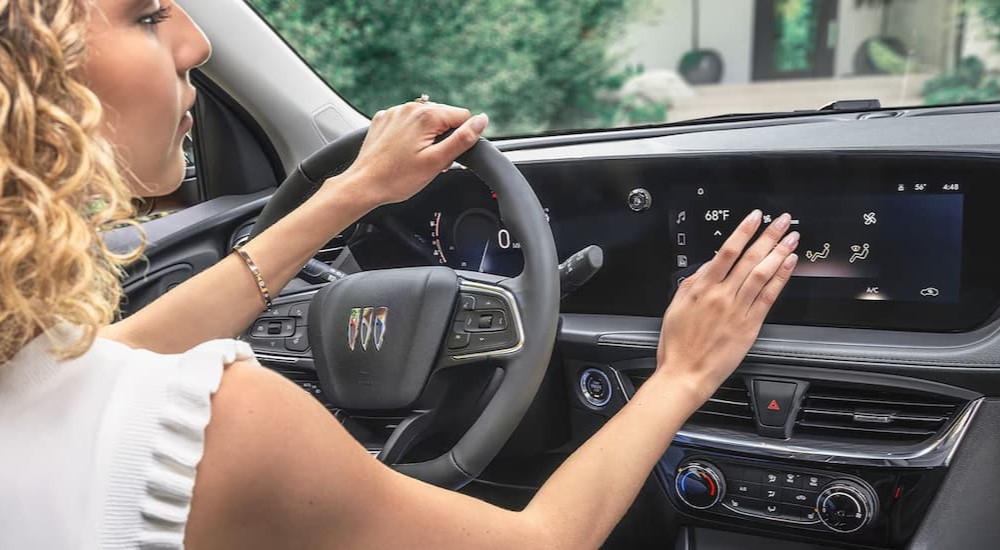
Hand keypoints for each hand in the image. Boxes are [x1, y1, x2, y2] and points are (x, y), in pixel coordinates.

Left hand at [335, 101, 488, 207]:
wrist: (363, 185)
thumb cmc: (397, 178)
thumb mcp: (437, 162)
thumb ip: (463, 138)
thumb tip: (482, 120)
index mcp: (427, 116)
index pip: (463, 116)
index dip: (461, 138)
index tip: (446, 155)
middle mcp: (411, 107)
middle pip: (445, 116)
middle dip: (444, 136)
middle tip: (430, 160)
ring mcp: (395, 112)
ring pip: (426, 119)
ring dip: (428, 135)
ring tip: (415, 157)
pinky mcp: (384, 119)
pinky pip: (407, 122)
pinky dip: (410, 134)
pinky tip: (402, 152)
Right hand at [655, 210, 798, 402]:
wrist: (685, 373)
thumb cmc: (677, 345)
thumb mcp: (675, 307)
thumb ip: (691, 284)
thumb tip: (706, 268)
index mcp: (701, 288)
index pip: (726, 252)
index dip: (743, 232)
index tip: (755, 218)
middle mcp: (721, 295)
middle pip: (749, 258)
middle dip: (768, 236)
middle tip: (783, 221)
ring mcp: (738, 310)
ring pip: (762, 274)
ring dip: (779, 253)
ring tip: (792, 238)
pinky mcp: (750, 326)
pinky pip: (768, 297)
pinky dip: (780, 279)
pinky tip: (788, 265)